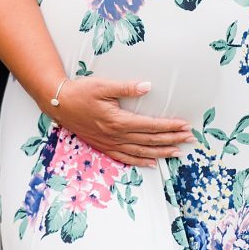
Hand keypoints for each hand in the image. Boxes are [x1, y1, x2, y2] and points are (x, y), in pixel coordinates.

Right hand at [41, 78, 193, 166]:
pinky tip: (151, 163)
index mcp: (118, 121)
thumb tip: (148, 86)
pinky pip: (125, 157)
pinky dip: (140, 161)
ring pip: (140, 152)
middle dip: (172, 139)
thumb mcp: (103, 85)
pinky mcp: (103, 146)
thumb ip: (127, 87)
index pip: (151, 126)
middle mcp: (115, 135)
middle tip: (190, 138)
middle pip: (150, 141)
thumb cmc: (81, 92)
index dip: (170, 126)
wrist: (58, 103)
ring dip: (161, 152)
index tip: (185, 125)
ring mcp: (109, 143)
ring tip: (178, 152)